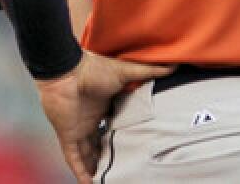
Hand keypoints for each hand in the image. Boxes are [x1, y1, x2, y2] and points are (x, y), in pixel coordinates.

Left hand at [35, 52, 173, 183]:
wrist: (67, 70)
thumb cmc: (94, 68)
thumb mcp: (126, 72)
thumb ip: (148, 72)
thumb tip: (172, 67)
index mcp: (103, 105)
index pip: (114, 126)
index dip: (121, 137)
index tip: (135, 147)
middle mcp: (90, 119)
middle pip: (101, 144)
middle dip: (109, 157)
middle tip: (122, 169)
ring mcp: (78, 128)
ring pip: (87, 155)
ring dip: (95, 168)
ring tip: (108, 181)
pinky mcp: (67, 135)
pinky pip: (73, 158)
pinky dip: (80, 172)